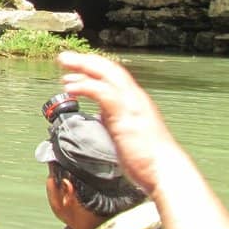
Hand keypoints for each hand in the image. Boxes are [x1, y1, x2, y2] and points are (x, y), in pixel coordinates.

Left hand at [56, 52, 187, 195]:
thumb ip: (114, 120)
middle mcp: (135, 98)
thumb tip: (103, 116)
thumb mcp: (127, 133)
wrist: (164, 171)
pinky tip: (70, 87)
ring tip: (64, 63)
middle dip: (86, 61)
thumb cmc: (148, 158)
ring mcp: (132, 104)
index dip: (94, 69)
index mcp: (135, 101)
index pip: (114, 76)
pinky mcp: (125, 115)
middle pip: (109, 69)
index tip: (74, 71)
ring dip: (83, 67)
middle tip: (64, 58)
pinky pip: (103, 93)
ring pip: (107, 75)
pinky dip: (85, 86)